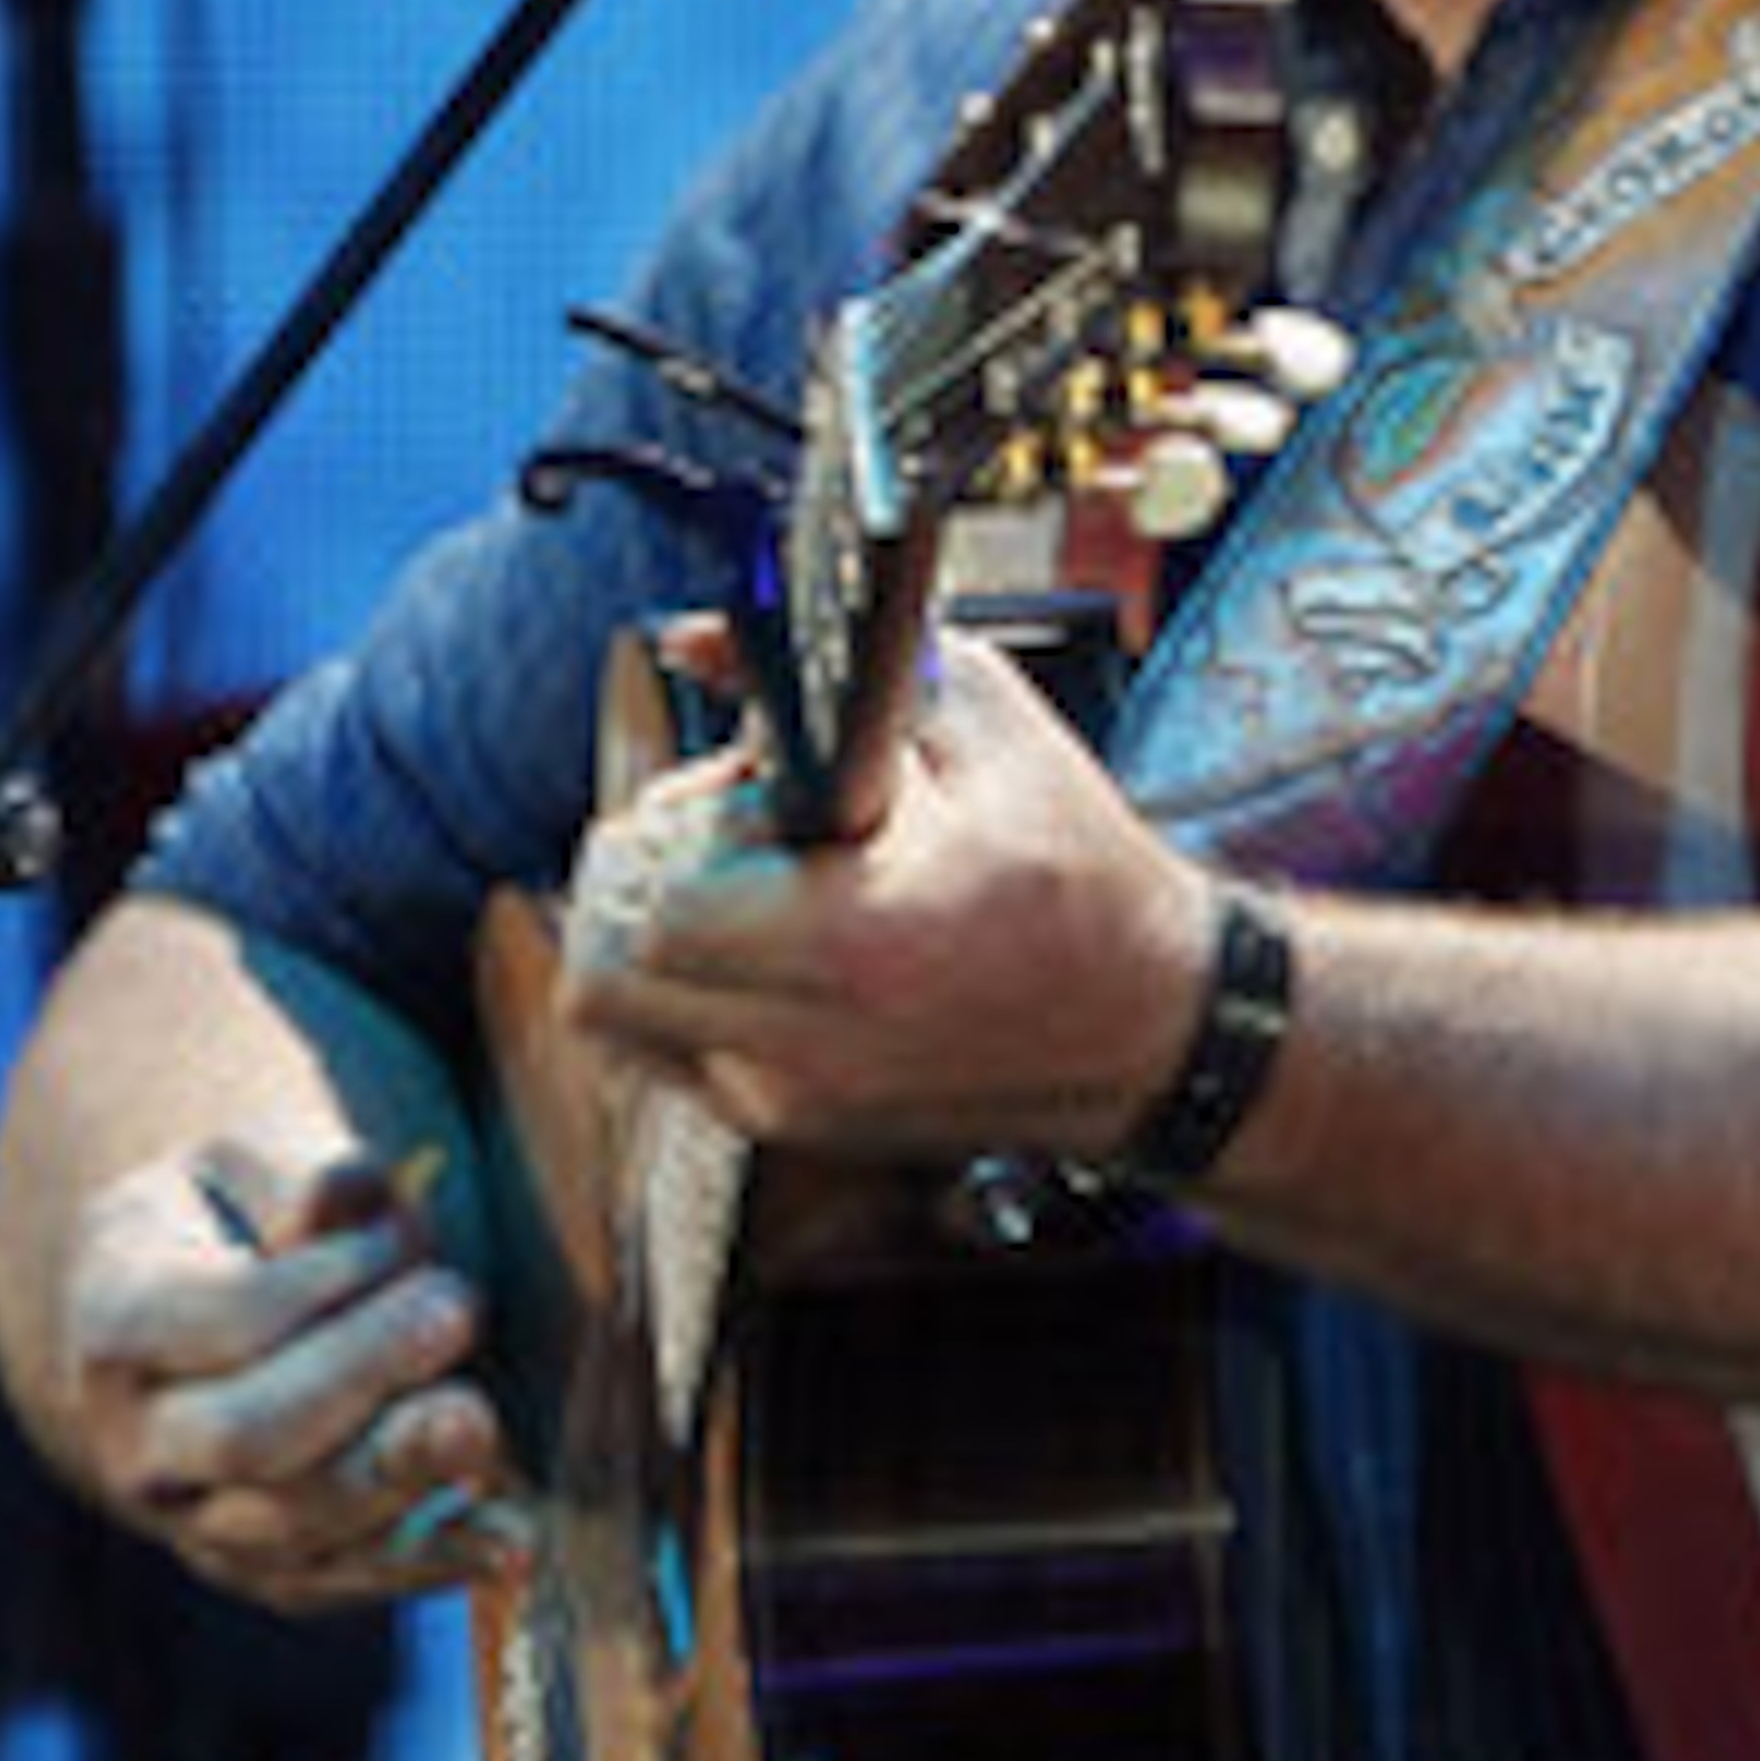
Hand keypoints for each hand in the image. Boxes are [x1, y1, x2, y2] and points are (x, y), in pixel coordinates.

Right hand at [58, 1134, 526, 1614]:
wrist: (209, 1319)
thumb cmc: (251, 1217)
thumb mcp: (259, 1160)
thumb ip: (301, 1177)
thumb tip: (334, 1208)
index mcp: (117, 1320)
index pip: (223, 1320)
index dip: (322, 1282)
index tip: (401, 1236)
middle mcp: (134, 1439)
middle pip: (246, 1434)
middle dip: (362, 1375)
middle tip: (457, 1311)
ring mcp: (193, 1521)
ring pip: (294, 1525)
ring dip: (400, 1476)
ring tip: (482, 1422)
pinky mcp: (267, 1572)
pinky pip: (346, 1581)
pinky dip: (432, 1564)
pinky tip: (511, 1542)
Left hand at [556, 620, 1215, 1170]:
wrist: (1150, 1028)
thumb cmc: (1078, 872)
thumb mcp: (981, 723)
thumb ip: (827, 674)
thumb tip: (693, 637)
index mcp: (864, 939)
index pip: (663, 894)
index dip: (695, 816)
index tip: (758, 789)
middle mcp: (813, 1043)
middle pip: (608, 959)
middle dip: (650, 870)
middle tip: (732, 832)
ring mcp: (793, 1098)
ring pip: (611, 1009)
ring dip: (645, 933)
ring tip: (736, 888)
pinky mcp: (788, 1123)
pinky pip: (659, 1047)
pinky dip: (679, 985)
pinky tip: (761, 943)